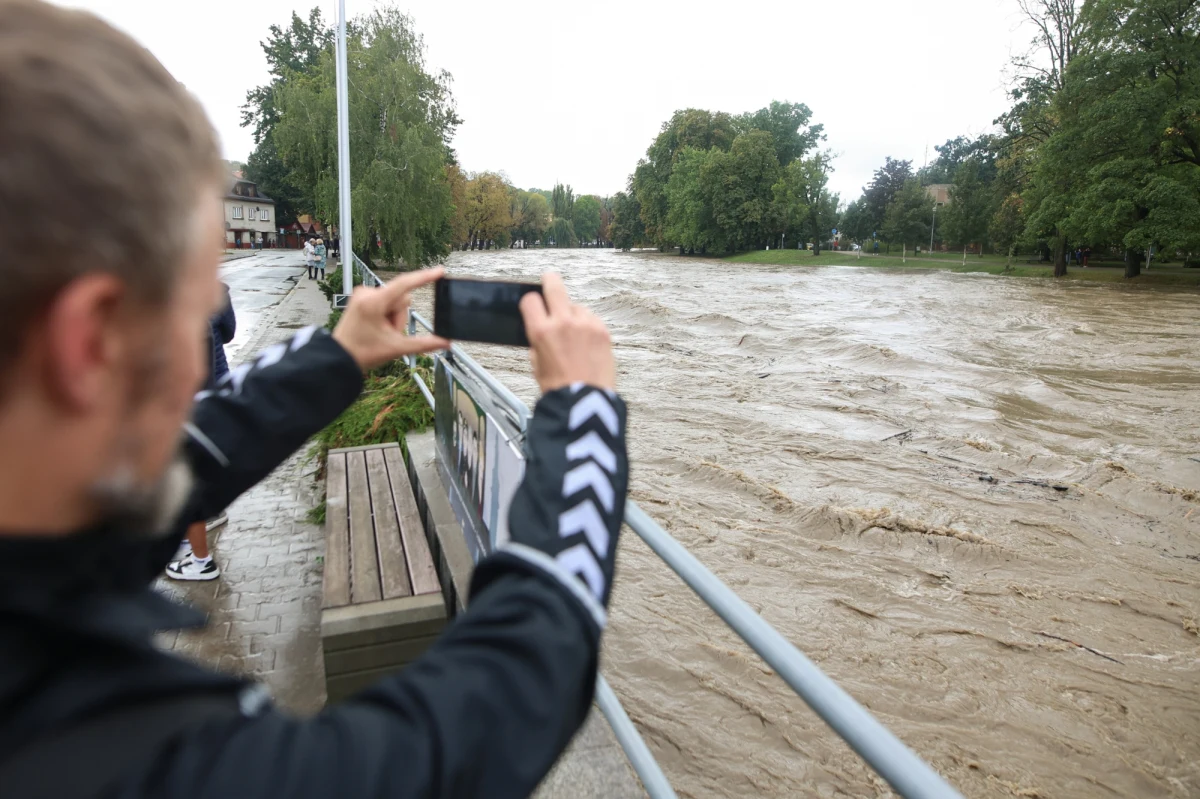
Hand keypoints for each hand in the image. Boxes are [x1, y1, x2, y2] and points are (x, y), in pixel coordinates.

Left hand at [332, 267, 448, 370]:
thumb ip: (423, 344)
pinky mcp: (361, 297)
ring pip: (394, 300)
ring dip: (393, 317)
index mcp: (374, 303)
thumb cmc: (363, 353)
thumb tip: (446, 342)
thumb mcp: (397, 348)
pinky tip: (375, 326)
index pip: (404, 285)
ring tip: (380, 331)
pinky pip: (384, 300)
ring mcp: (362, 293)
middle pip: (401, 298)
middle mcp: (367, 292)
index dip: (424, 277)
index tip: (439, 271)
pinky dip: (385, 314)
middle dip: (399, 317)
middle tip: (388, 333)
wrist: (339, 358)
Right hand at [519, 273, 614, 392]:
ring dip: (572, 313)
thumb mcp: (536, 364)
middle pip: (554, 285)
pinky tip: (586, 342)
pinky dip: (588, 326)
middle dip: (550, 281)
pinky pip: (592, 319)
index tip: (534, 304)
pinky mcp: (602, 330)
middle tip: (549, 281)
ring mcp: (585, 324)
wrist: (584, 400)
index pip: (530, 299)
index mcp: (541, 331)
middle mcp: (563, 322)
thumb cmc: (558, 387)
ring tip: (574, 334)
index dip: (530, 302)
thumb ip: (538, 341)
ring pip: (576, 305)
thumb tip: (542, 328)